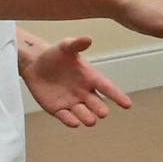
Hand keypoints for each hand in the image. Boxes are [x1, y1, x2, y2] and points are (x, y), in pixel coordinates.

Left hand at [19, 34, 133, 128]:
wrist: (34, 64)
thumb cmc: (54, 54)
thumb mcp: (65, 47)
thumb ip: (76, 44)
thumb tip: (88, 39)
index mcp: (90, 77)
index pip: (107, 87)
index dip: (117, 96)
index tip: (128, 105)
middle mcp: (84, 92)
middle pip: (96, 103)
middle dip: (100, 109)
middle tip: (103, 113)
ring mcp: (72, 102)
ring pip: (83, 113)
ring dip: (87, 117)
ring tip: (91, 120)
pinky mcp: (58, 109)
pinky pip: (65, 117)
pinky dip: (70, 120)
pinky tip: (74, 123)